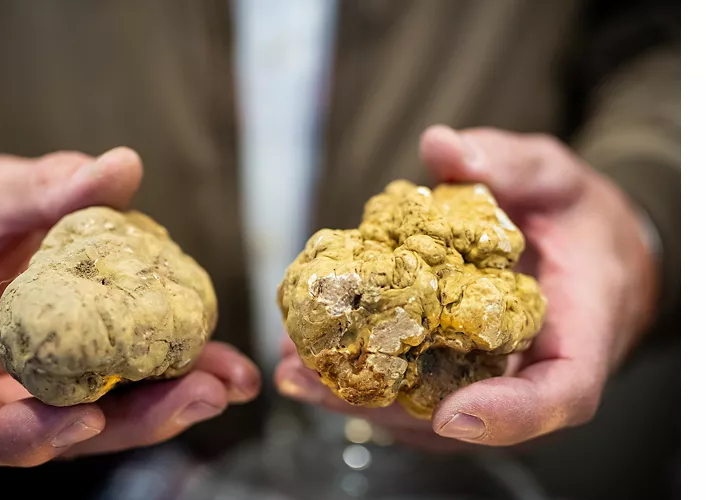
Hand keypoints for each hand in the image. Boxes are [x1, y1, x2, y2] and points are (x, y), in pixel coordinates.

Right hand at [0, 148, 259, 465]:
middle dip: (133, 422)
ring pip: (95, 418)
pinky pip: (116, 382)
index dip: (19, 436)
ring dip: (165, 405)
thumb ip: (45, 188)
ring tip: (227, 380)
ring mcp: (32, 381)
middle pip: (51, 432)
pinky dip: (166, 375)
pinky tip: (218, 360)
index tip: (87, 418)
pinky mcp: (73, 365)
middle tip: (203, 394)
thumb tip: (119, 168)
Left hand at [276, 125, 657, 447]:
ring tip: (292, 369)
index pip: (561, 393)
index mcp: (580, 333)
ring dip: (355, 398)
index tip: (453, 413)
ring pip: (428, 414)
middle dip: (386, 408)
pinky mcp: (461, 376)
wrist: (591, 256)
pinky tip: (308, 356)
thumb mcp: (555, 177)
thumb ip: (507, 163)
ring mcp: (493, 382)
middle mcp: (533, 372)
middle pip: (469, 418)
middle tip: (312, 379)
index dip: (510, 414)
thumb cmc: (581, 221)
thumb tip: (441, 146)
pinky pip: (413, 391)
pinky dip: (361, 378)